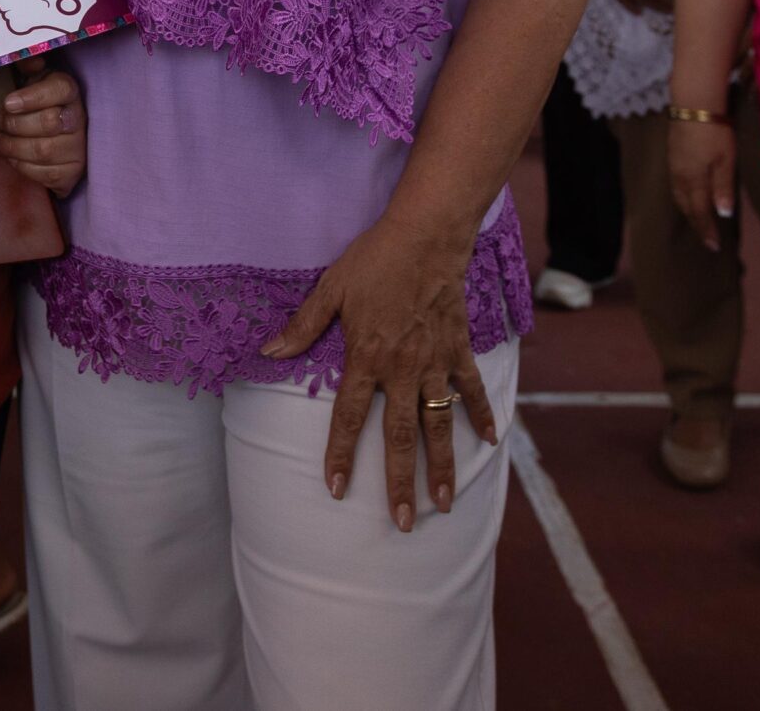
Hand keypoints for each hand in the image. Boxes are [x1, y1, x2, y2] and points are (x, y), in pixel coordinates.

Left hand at [0, 64, 85, 195]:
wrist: (55, 139)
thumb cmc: (37, 105)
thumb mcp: (31, 80)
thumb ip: (26, 66)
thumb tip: (29, 61)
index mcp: (69, 91)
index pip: (60, 90)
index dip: (33, 97)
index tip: (8, 103)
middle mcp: (79, 119)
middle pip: (48, 123)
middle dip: (15, 125)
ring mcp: (79, 148)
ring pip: (44, 151)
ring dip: (12, 147)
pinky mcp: (72, 173)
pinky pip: (45, 174)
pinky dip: (21, 167)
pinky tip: (10, 157)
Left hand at [261, 215, 498, 531]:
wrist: (426, 237)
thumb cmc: (374, 260)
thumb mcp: (329, 289)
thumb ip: (302, 326)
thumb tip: (268, 352)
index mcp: (366, 357)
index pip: (348, 417)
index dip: (341, 454)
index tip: (336, 489)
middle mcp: (402, 369)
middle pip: (399, 437)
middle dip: (400, 483)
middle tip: (404, 522)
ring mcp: (435, 363)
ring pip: (439, 425)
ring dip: (443, 466)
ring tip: (445, 503)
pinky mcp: (459, 351)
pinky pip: (472, 390)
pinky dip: (482, 415)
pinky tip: (491, 442)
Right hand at [668, 116, 736, 252]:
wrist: (693, 105)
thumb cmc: (715, 133)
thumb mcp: (725, 161)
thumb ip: (723, 187)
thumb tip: (722, 213)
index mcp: (694, 181)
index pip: (700, 211)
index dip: (707, 229)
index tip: (714, 246)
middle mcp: (680, 177)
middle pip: (685, 206)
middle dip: (695, 222)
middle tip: (705, 236)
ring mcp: (674, 166)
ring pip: (678, 196)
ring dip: (687, 210)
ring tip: (696, 219)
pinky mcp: (672, 156)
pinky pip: (675, 185)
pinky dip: (682, 197)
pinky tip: (687, 194)